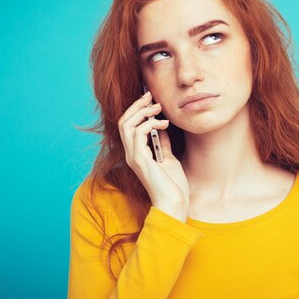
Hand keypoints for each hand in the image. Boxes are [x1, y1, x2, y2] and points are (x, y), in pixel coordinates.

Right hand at [118, 91, 189, 219]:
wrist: (174, 202)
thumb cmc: (173, 184)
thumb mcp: (168, 157)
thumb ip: (161, 143)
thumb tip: (162, 127)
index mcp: (136, 153)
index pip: (128, 126)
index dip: (136, 110)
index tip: (150, 99)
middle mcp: (131, 154)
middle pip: (124, 121)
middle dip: (137, 105)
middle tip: (151, 96)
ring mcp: (133, 157)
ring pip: (127, 124)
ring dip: (143, 112)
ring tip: (158, 108)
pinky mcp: (139, 159)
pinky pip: (138, 133)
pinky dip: (150, 124)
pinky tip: (164, 124)